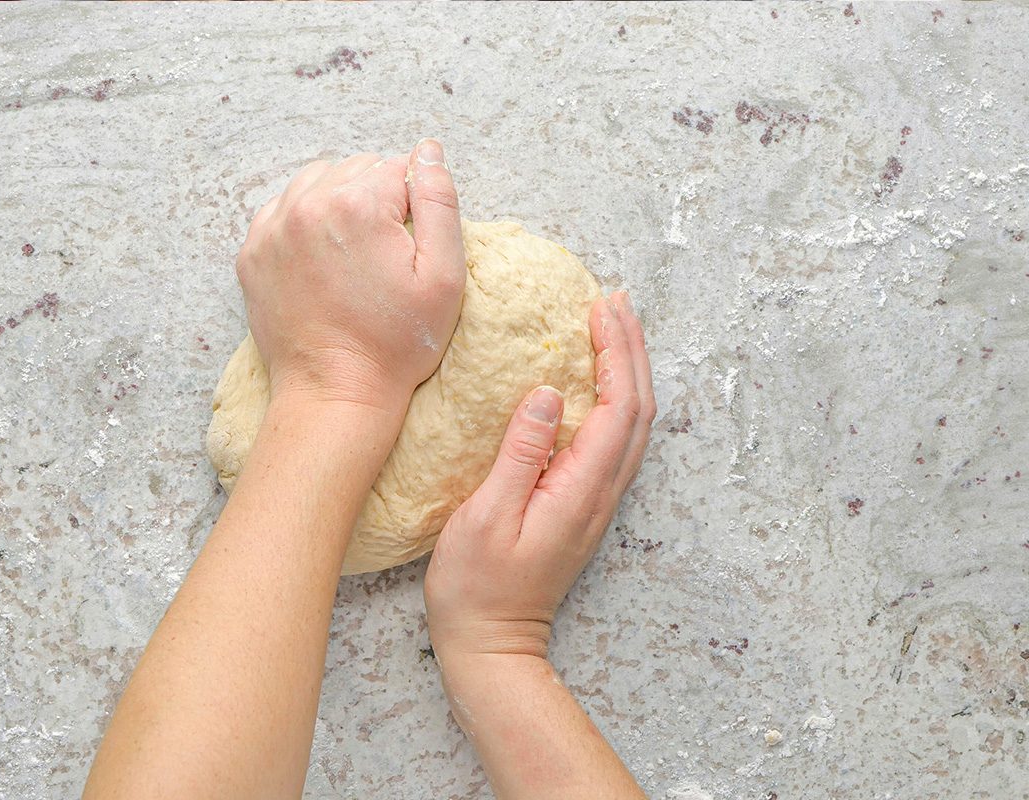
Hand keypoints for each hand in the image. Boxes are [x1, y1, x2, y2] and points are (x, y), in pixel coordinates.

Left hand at [236, 140, 465, 412]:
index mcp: (356, 205)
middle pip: (355, 168)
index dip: (414, 206)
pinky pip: (282, 210)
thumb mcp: (444, 276)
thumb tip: (428, 151)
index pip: (397, 169)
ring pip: (316, 182)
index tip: (409, 249)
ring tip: (355, 254)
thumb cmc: (395, 344)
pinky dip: (305, 222)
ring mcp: (272, 229)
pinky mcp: (252, 254)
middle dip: (376, 200)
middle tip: (384, 256)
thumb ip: (440, 201)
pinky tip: (323, 260)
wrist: (334, 393)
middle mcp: (306, 206)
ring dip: (340, 204)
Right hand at [424, 291, 654, 660]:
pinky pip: (616, 440)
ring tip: (615, 327)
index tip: (600, 308)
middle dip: (632, 349)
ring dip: (630, 371)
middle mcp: (600, 493)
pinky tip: (597, 383)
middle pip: (638, 410)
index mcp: (580, 489)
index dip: (615, 352)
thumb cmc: (477, 587)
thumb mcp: (486, 517)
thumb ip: (520, 454)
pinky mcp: (583, 505)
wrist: (491, 644)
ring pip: (634, 425)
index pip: (618, 407)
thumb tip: (547, 392)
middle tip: (616, 300)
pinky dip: (616, 399)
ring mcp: (596, 501)